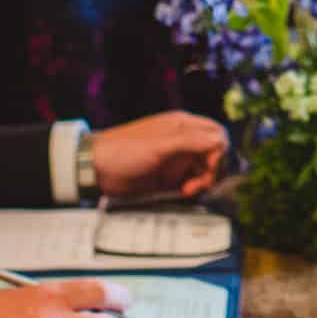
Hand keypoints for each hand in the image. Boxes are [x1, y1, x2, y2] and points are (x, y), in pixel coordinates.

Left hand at [93, 111, 227, 200]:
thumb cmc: (124, 151)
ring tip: (188, 191)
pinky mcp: (170, 176)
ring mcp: (176, 159)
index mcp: (182, 125)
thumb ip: (190, 142)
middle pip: (214, 152)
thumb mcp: (159, 146)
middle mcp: (183, 140)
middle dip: (213, 168)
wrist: (96, 169)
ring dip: (203, 181)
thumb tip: (220, 141)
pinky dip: (193, 188)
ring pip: (205, 169)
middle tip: (201, 182)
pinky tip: (182, 193)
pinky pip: (191, 181)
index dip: (218, 150)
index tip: (208, 166)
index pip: (215, 133)